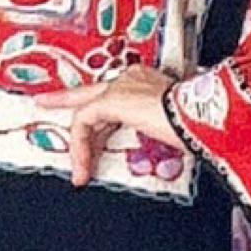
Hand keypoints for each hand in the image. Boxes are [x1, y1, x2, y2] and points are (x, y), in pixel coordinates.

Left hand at [28, 64, 188, 187]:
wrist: (206, 117)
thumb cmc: (201, 124)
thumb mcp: (176, 132)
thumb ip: (163, 134)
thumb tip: (174, 146)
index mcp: (150, 83)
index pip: (115, 95)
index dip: (100, 114)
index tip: (92, 128)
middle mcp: (133, 78)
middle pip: (92, 96)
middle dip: (66, 101)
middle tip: (44, 102)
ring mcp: (121, 86)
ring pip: (86, 113)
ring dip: (80, 146)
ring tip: (80, 172)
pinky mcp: (111, 99)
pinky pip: (83, 122)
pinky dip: (80, 147)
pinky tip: (83, 168)